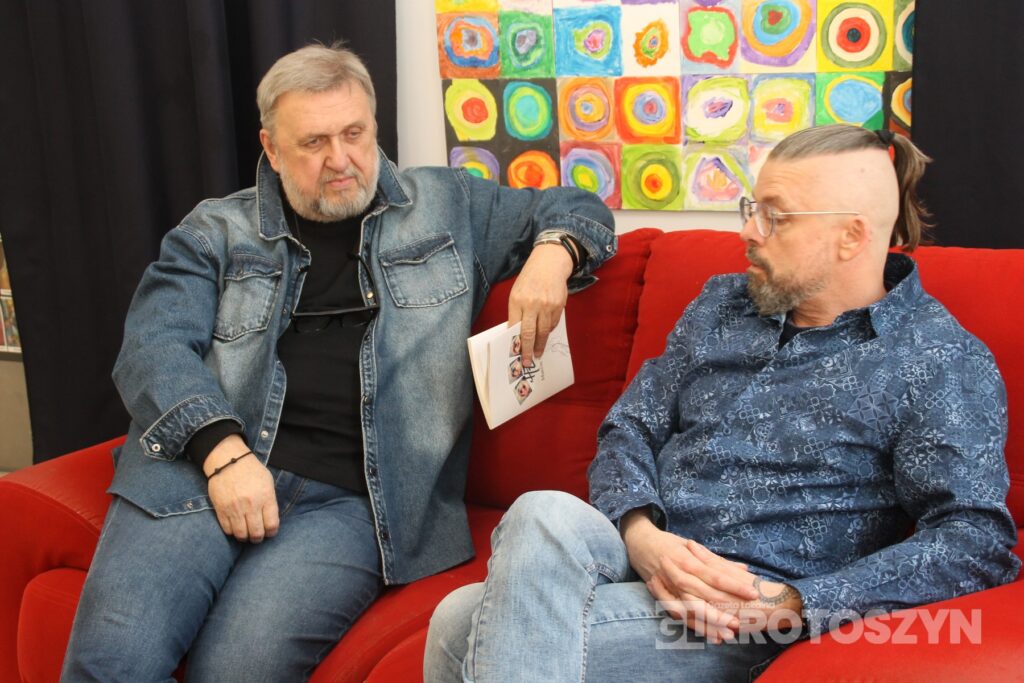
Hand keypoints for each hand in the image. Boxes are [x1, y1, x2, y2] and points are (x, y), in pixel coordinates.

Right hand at [204, 435, 279, 542]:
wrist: (228, 461)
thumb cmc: (251, 471)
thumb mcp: (268, 482)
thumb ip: (270, 501)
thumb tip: (271, 520)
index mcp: (266, 497)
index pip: (272, 525)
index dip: (272, 532)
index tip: (270, 532)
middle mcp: (251, 505)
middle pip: (256, 533)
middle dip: (258, 538)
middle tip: (257, 537)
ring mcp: (235, 508)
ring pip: (241, 534)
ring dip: (245, 538)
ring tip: (246, 535)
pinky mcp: (221, 509)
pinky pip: (227, 529)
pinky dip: (232, 532)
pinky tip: (236, 528)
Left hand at [508, 243, 572, 365]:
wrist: (549, 263)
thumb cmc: (529, 279)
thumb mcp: (517, 292)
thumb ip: (517, 311)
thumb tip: (516, 332)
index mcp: (517, 301)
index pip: (514, 327)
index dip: (515, 342)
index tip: (515, 354)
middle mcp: (532, 304)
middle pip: (529, 333)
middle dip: (528, 350)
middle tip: (527, 362)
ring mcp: (547, 305)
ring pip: (544, 331)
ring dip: (540, 345)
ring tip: (537, 353)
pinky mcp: (559, 305)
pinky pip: (553, 324)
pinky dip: (549, 331)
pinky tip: (545, 335)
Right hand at [621, 510, 758, 640]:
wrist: (638, 542)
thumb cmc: (669, 543)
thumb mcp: (692, 546)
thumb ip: (717, 560)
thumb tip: (745, 569)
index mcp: (687, 559)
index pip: (714, 574)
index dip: (733, 585)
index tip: (753, 593)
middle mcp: (677, 574)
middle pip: (701, 595)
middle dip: (721, 611)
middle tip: (740, 622)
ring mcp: (668, 587)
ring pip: (688, 609)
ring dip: (708, 624)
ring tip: (727, 635)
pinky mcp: (662, 597)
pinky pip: (678, 616)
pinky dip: (694, 627)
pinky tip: (711, 637)